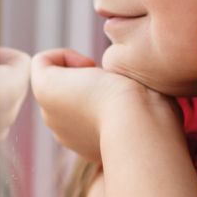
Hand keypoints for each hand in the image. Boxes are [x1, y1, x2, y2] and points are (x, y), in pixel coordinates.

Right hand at [30, 49, 180, 164]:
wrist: (138, 125)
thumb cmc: (155, 121)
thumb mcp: (150, 112)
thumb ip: (141, 105)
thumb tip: (143, 94)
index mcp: (88, 141)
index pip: (90, 110)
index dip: (106, 92)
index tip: (127, 96)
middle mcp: (64, 131)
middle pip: (71, 93)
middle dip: (90, 81)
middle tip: (115, 85)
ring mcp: (51, 113)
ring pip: (59, 79)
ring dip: (79, 71)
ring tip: (101, 78)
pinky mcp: (42, 90)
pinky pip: (42, 62)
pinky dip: (63, 55)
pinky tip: (86, 66)